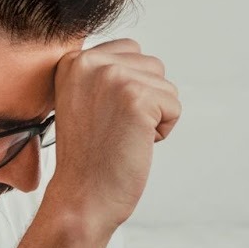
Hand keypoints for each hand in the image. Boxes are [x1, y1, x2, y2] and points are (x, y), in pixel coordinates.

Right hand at [45, 39, 179, 236]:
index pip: (130, 51)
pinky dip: (163, 130)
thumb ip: (104, 74)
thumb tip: (143, 63)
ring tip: (123, 136)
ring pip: (166, 87)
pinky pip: (174, 107)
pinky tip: (135, 144)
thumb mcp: (82, 100)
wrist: (81, 196)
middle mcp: (90, 62)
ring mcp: (114, 78)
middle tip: (115, 129)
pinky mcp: (137, 98)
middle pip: (152, 66)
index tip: (107, 117)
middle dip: (146, 100)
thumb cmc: (88, 158)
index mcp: (73, 60)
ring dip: (155, 116)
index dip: (131, 88)